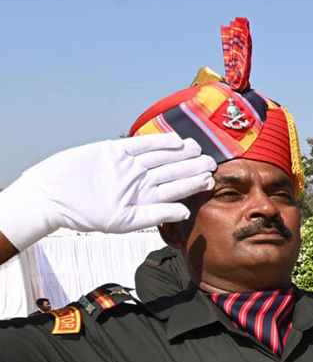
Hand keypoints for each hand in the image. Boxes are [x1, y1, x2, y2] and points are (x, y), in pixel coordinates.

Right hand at [0, 134, 215, 249]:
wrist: (52, 197)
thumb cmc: (85, 214)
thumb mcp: (123, 220)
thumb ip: (154, 216)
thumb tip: (184, 212)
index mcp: (145, 198)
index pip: (176, 189)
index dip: (193, 183)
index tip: (210, 179)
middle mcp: (140, 180)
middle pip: (172, 170)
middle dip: (192, 166)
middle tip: (211, 162)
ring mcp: (128, 164)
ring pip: (161, 156)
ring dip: (181, 153)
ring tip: (198, 149)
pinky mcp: (115, 151)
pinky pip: (141, 144)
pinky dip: (158, 141)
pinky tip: (176, 141)